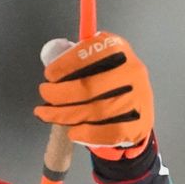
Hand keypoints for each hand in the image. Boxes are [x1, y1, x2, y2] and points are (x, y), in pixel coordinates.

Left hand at [36, 31, 153, 158]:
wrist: (136, 108)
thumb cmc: (106, 82)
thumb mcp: (94, 60)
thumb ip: (74, 59)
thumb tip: (50, 57)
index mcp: (118, 49)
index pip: (91, 54)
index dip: (65, 65)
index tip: (50, 74)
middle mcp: (131, 71)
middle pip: (90, 88)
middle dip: (59, 94)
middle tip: (45, 95)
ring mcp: (138, 98)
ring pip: (95, 112)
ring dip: (63, 115)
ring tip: (46, 114)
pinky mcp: (139, 122)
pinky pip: (108, 132)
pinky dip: (86, 133)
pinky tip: (72, 130)